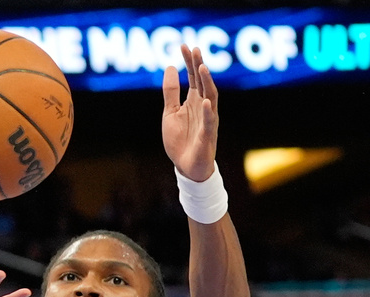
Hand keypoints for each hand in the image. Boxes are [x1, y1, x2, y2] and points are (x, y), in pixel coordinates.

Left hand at [162, 44, 217, 180]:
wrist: (185, 166)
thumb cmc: (180, 140)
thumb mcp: (170, 113)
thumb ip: (171, 92)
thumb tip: (170, 67)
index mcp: (194, 101)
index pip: (193, 77)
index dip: (189, 62)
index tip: (184, 45)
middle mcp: (203, 107)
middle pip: (203, 82)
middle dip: (199, 66)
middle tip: (195, 49)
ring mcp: (207, 120)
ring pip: (211, 97)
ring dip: (207, 82)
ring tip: (202, 67)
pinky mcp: (207, 135)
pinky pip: (209, 122)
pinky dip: (208, 112)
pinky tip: (205, 101)